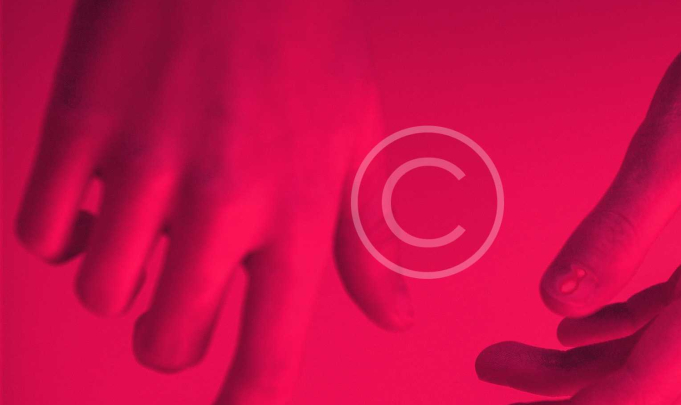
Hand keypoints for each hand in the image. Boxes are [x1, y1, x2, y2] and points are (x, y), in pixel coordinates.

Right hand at [15, 0, 412, 402]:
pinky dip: (65, 229)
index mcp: (298, 208)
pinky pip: (43, 232)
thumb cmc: (310, 47)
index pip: (272, 347)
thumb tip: (397, 319)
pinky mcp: (78, 126)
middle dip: (173, 336)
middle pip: (167, 342)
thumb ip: (366, 243)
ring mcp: (144, 163)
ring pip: (101, 296)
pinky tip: (99, 191)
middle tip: (184, 291)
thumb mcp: (359, 142)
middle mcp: (223, 199)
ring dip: (120, 278)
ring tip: (146, 226)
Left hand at [476, 1, 680, 403]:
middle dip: (571, 388)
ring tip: (524, 352)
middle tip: (499, 367)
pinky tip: (581, 327)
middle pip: (657, 379)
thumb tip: (557, 301)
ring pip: (667, 354)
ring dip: (593, 363)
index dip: (579, 403)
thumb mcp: (668, 151)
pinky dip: (626, 329)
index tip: (517, 398)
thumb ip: (610, 235)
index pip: (652, 381)